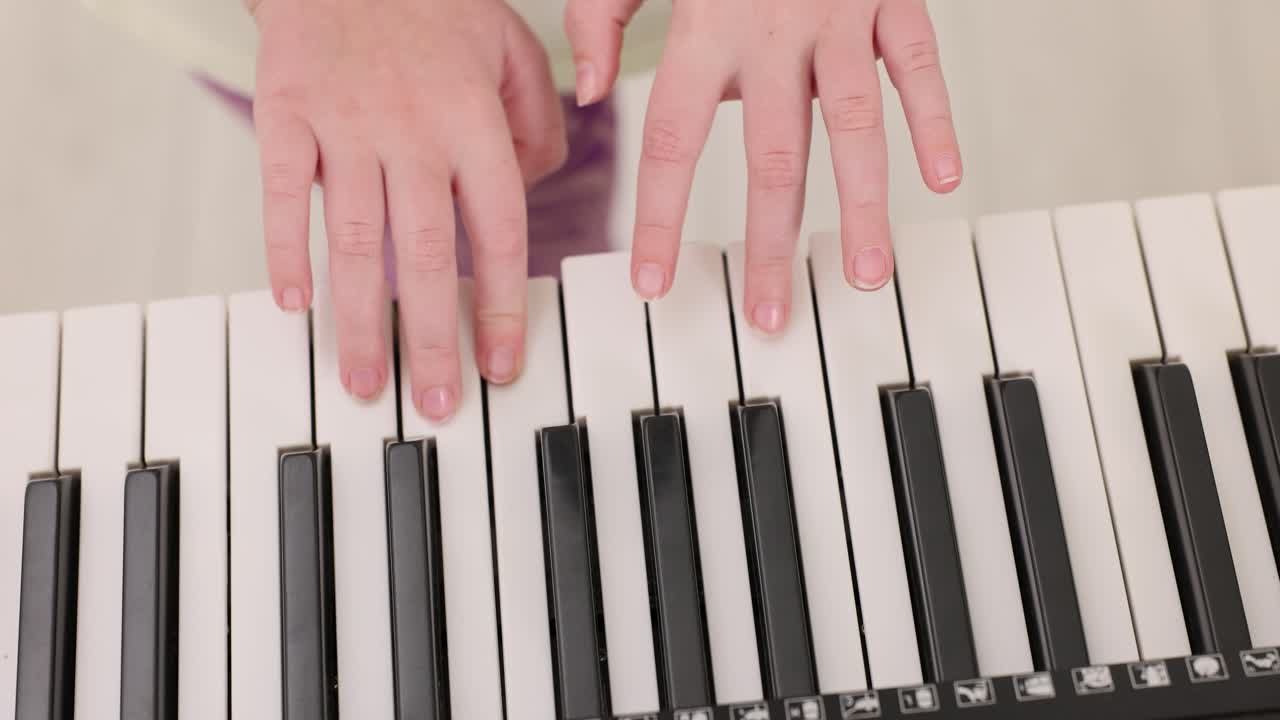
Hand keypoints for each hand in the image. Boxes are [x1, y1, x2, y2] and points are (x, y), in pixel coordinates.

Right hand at [248, 0, 566, 418]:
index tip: (502, 365)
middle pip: (429, 255)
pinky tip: (293, 306)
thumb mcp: (515, 46)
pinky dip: (283, 251)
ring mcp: (345, 125)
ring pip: (356, 241)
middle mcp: (413, 131)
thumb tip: (532, 189)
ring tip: (365, 382)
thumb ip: (537, 121)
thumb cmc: (435, 3)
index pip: (500, 233)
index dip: (503, 307)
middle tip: (436, 406)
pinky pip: (282, 194)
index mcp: (475, 120)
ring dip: (361, 321)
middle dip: (434, 339)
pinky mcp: (286, 113)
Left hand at [567, 0, 960, 331]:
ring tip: (870, 277)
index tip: (651, 282)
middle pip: (773, 156)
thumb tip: (592, 93)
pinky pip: (920, 61)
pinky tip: (943, 180)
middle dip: (773, 244)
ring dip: (866, 207)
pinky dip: (936, 117)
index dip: (658, 215)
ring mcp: (841, 13)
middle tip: (774, 317)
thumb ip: (600, 14)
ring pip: (858, 125)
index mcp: (703, 24)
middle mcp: (773, 29)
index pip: (671, 138)